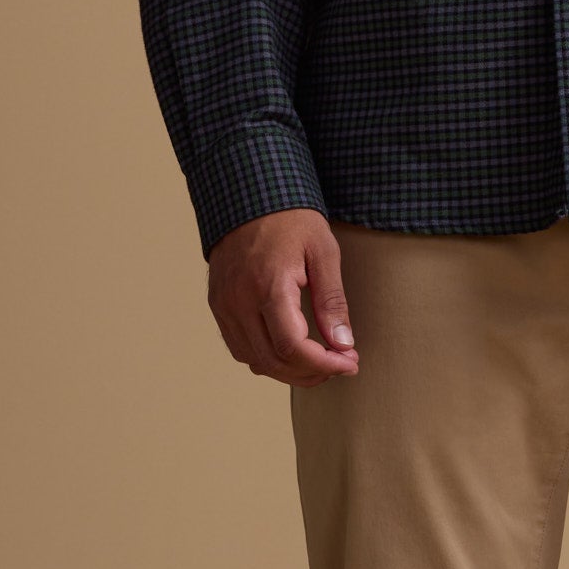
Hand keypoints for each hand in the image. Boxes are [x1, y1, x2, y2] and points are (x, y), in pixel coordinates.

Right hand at [206, 209, 358, 383]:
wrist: (248, 195)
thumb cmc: (291, 219)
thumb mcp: (323, 253)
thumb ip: (332, 301)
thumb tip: (343, 344)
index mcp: (268, 286)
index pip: (293, 347)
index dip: (324, 364)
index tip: (350, 363)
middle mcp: (239, 301)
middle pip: (272, 361)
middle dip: (311, 373)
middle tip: (341, 365)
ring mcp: (224, 305)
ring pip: (253, 361)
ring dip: (289, 370)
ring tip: (320, 361)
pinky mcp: (218, 305)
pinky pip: (239, 347)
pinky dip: (266, 357)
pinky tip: (291, 350)